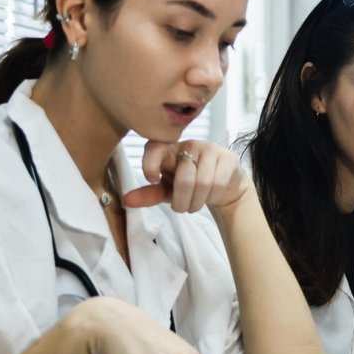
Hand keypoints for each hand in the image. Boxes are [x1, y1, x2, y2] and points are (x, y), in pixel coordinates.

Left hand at [123, 140, 249, 213]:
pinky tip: (210, 197)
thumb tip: (126, 201)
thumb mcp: (167, 190)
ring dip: (197, 203)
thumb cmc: (190, 185)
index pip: (155, 147)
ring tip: (195, 205)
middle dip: (182, 202)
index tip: (153, 179)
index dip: (150, 163)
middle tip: (181, 208)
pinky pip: (218, 184)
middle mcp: (189, 144)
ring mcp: (210, 149)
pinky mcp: (227, 158)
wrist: (223, 185)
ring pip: (202, 183)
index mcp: (169, 148)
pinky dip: (212, 198)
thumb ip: (148, 194)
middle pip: (184, 178)